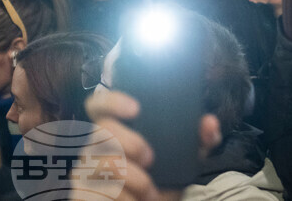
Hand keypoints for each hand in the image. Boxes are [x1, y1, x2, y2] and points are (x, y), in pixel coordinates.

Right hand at [84, 91, 220, 200]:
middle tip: (152, 159)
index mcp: (117, 129)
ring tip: (150, 191)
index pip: (100, 104)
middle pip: (102, 130)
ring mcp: (85, 169)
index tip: (137, 108)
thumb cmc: (164, 180)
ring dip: (131, 179)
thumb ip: (199, 140)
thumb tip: (210, 122)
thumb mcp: (185, 160)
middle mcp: (96, 145)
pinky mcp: (81, 192)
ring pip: (99, 163)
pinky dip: (120, 198)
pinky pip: (93, 191)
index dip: (113, 100)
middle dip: (131, 144)